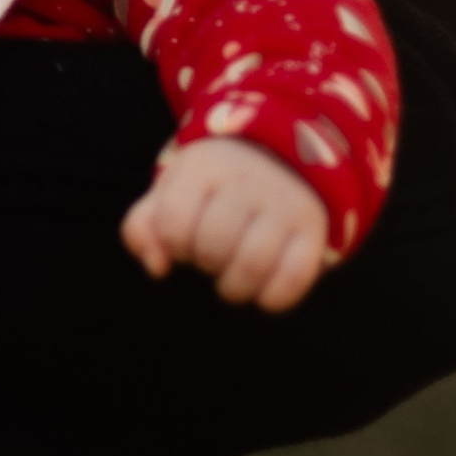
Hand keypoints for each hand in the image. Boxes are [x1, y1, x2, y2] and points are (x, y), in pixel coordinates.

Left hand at [122, 133, 330, 311]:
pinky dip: (272, 298)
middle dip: (204, 262)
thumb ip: (143, 227)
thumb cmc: (211, 187)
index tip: (185, 238)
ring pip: (252, 265)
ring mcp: (285, 203)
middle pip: (212, 246)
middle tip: (212, 255)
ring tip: (231, 278)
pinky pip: (293, 278)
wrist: (280, 157)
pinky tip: (262, 291)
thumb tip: (157, 267)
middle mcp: (248, 180)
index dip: (173, 244)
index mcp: (205, 166)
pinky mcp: (313, 228)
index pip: (172, 223)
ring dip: (234, 287)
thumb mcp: (171, 192)